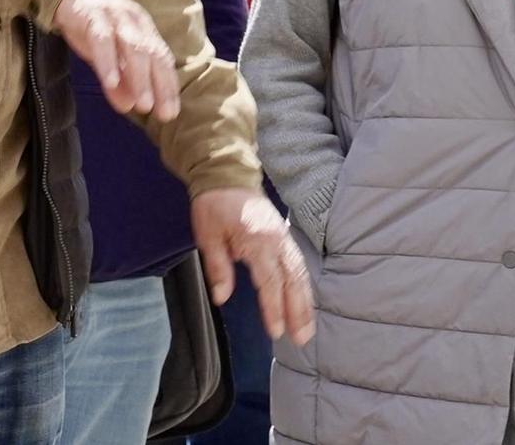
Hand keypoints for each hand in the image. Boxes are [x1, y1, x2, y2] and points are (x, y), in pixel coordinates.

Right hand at [53, 0, 178, 120]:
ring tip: (142, 105)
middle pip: (153, 54)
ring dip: (140, 78)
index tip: (171, 113)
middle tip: (161, 113)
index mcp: (144, 29)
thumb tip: (129, 107)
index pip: (162, 59)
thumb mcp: (109, 55)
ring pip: (133, 47)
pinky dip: (108, 62)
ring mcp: (115, 16)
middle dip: (160, 85)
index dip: (168, 86)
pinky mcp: (93, 15)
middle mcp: (135, 21)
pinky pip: (103, 40)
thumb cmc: (94, 25)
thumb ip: (119, 79)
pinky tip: (111, 82)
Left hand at [191, 187, 314, 344]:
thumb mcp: (207, 236)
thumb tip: (222, 297)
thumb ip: (218, 267)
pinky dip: (303, 284)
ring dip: (305, 301)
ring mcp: (283, 237)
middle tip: (302, 339)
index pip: (270, 282)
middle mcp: (276, 240)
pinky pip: (298, 263)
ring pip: (300, 273)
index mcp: (257, 241)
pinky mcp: (283, 235)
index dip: (274, 308)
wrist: (226, 174)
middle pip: (293, 280)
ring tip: (307, 328)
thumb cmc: (214, 205)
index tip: (276, 332)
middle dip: (299, 311)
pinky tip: (304, 300)